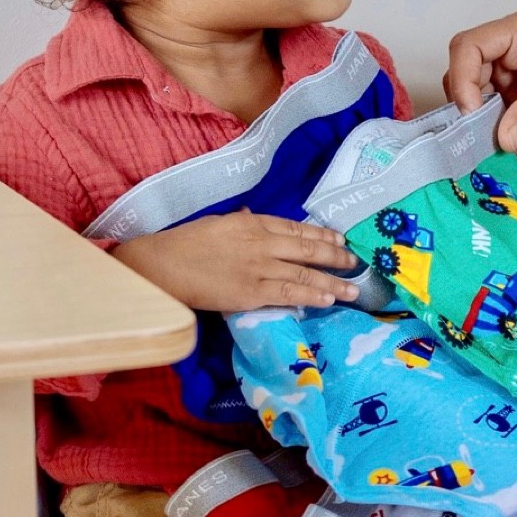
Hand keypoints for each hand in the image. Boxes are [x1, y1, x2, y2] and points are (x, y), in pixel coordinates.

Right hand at [115, 212, 362, 312]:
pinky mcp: (251, 293)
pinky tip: (326, 299)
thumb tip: (254, 216)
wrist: (161, 264)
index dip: (321, 234)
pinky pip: (287, 293)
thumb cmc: (185, 243)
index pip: (296, 227)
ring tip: (352, 289)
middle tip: (355, 263)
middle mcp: (261, 243)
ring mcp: (258, 268)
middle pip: (307, 248)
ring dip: (332, 282)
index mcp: (252, 223)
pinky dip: (310, 295)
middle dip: (335, 256)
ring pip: (304, 273)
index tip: (340, 239)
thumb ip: (241, 222)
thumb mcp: (217, 223)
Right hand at [445, 9, 516, 151]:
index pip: (470, 46)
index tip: (471, 112)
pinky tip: (513, 153)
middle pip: (469, 73)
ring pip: (483, 98)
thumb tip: (503, 137)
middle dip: (471, 107)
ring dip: (486, 126)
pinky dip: (503, 133)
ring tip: (499, 152)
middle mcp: (515, 48)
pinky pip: (502, 114)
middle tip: (480, 138)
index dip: (462, 78)